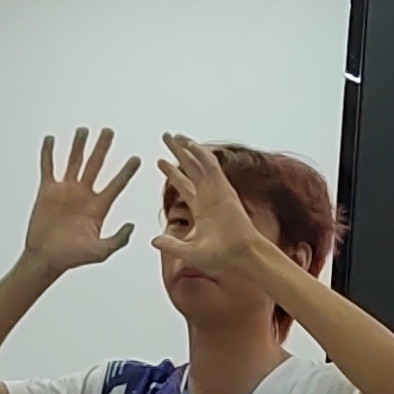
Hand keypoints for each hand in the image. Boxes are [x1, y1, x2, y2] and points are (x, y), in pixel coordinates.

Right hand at [23, 127, 141, 276]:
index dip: (126, 172)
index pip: (116, 184)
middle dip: (103, 148)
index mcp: (100, 206)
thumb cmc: (73, 257)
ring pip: (74, 162)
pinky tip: (51, 139)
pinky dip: (49, 153)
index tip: (137, 158)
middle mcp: (84, 194)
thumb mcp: (100, 251)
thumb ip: (117, 240)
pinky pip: (48, 168)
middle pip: (96, 165)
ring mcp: (66, 190)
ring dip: (79, 146)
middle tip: (109, 131)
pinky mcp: (47, 191)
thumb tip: (132, 226)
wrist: (47, 258)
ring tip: (84, 130)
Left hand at [154, 134, 275, 287]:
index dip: (172, 173)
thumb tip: (153, 240)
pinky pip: (211, 168)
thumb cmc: (221, 258)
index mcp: (201, 209)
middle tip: (166, 137)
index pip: (184, 185)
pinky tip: (190, 144)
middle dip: (178, 153)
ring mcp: (217, 192)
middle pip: (191, 168)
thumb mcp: (189, 252)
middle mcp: (209, 196)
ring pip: (199, 164)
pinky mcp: (224, 190)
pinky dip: (201, 155)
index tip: (160, 161)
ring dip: (187, 149)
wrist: (240, 256)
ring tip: (174, 135)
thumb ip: (171, 245)